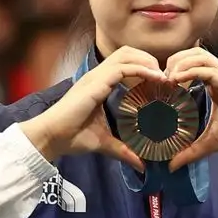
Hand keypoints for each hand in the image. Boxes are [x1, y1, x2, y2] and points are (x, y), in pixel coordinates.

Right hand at [18, 46, 167, 167]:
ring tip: (163, 77)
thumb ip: (124, 150)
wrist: (52, 137)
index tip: (162, 82)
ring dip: (147, 62)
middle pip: (127, 52)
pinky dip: (142, 70)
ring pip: (126, 55)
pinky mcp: (96, 83)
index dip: (145, 67)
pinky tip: (157, 79)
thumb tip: (141, 165)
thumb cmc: (73, 137)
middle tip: (165, 77)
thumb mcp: (105, 143)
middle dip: (148, 59)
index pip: (124, 63)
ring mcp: (96, 77)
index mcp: (99, 83)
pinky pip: (123, 68)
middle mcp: (97, 75)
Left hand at [159, 47, 217, 167]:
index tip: (160, 85)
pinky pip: (208, 69)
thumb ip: (190, 151)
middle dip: (174, 60)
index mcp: (217, 84)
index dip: (174, 68)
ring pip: (200, 55)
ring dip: (180, 63)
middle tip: (161, 79)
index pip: (192, 63)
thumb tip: (171, 165)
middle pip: (194, 52)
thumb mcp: (211, 143)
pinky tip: (177, 82)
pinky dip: (190, 71)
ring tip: (168, 78)